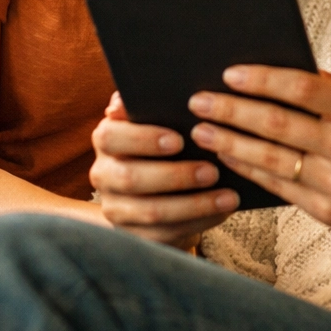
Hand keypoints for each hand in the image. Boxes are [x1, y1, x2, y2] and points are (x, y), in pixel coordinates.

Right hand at [90, 92, 238, 246]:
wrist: (156, 186)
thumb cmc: (163, 141)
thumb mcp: (158, 120)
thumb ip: (154, 105)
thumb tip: (140, 94)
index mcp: (106, 138)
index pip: (111, 136)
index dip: (143, 138)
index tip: (179, 140)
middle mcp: (103, 174)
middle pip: (132, 178)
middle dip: (176, 175)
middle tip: (212, 170)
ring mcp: (116, 208)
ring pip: (151, 212)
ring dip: (194, 204)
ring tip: (228, 196)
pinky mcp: (133, 236)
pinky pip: (164, 235)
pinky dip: (198, 223)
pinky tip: (222, 212)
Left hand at [189, 67, 330, 244]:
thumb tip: (279, 67)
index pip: (302, 87)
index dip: (262, 79)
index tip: (229, 73)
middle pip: (277, 124)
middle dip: (232, 111)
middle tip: (199, 100)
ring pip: (270, 158)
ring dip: (229, 143)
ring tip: (201, 130)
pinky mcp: (327, 212)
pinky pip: (278, 186)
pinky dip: (248, 169)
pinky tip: (227, 157)